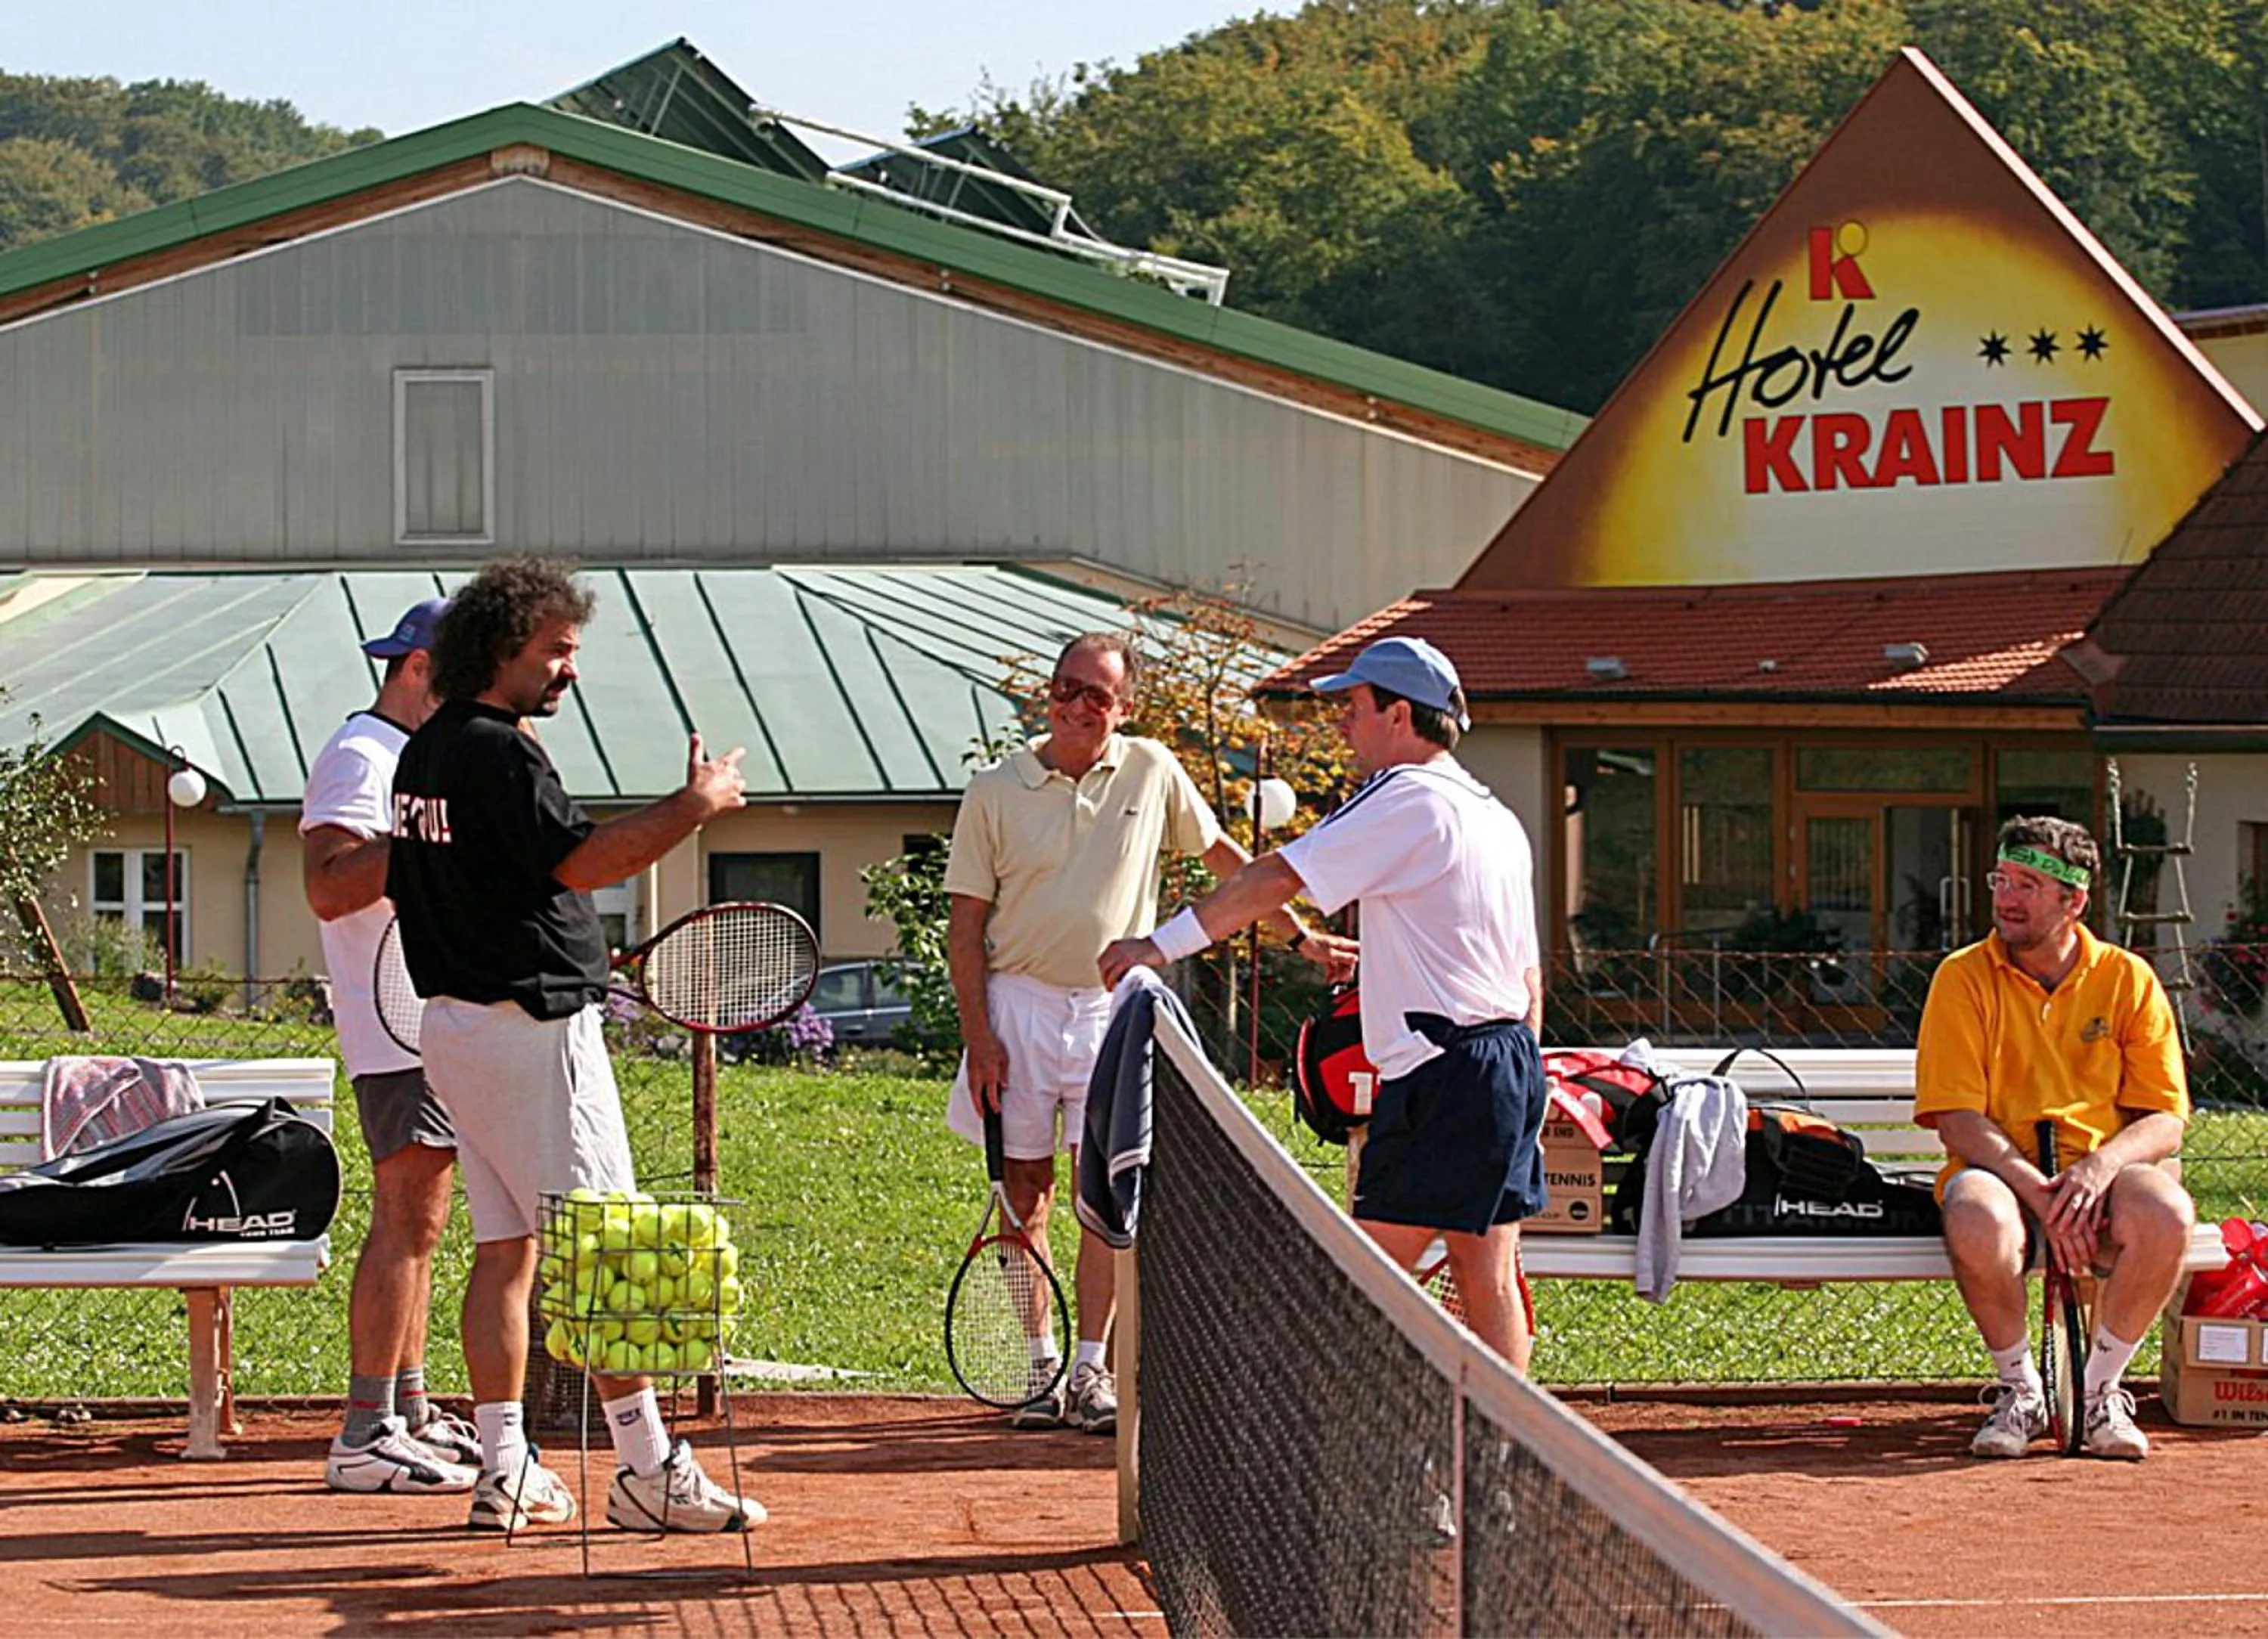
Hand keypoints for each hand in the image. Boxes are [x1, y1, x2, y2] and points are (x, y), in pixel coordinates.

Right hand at [684, 733, 747, 817]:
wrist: (699, 801)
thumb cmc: (696, 782)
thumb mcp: (694, 762)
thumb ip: (696, 748)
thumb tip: (695, 735)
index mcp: (723, 764)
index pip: (734, 754)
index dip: (738, 753)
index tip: (741, 751)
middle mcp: (732, 775)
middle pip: (736, 773)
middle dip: (730, 776)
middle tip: (721, 780)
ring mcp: (735, 788)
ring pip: (740, 785)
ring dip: (736, 787)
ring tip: (726, 791)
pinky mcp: (736, 801)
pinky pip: (741, 801)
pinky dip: (737, 802)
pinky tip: (731, 803)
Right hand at [965, 1029, 1008, 1114]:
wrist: (976, 1035)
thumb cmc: (993, 1045)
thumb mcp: (1003, 1058)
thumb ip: (1004, 1074)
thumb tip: (1004, 1087)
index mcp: (989, 1072)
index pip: (991, 1093)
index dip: (994, 1103)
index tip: (996, 1110)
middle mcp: (979, 1075)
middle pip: (977, 1096)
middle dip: (979, 1107)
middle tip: (983, 1116)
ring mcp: (972, 1073)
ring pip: (972, 1091)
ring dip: (975, 1102)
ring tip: (979, 1110)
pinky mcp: (968, 1070)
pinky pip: (970, 1085)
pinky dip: (972, 1093)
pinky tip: (976, 1097)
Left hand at [1098, 936, 1164, 989]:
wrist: (1159, 945)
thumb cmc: (1147, 949)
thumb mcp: (1129, 948)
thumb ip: (1120, 957)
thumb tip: (1115, 971)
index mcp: (1114, 945)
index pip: (1101, 960)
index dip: (1102, 972)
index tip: (1106, 980)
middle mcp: (1115, 948)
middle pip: (1102, 966)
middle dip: (1103, 978)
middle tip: (1108, 987)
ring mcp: (1121, 954)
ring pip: (1107, 971)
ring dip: (1107, 982)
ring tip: (1111, 989)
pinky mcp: (1128, 960)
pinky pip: (1115, 973)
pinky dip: (1114, 981)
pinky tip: (1117, 987)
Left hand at [1301, 930, 1358, 983]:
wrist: (1302, 942)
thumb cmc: (1315, 945)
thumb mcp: (1330, 954)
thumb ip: (1343, 957)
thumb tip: (1355, 959)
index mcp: (1343, 944)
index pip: (1357, 950)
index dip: (1357, 959)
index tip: (1354, 969)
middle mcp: (1340, 947)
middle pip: (1348, 961)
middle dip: (1345, 971)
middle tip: (1341, 979)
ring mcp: (1334, 952)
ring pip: (1340, 965)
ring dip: (1337, 974)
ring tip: (1332, 980)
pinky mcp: (1328, 956)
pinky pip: (1333, 966)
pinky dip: (1331, 972)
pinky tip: (1328, 979)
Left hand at [2043, 1151, 2113, 1270]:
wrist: (2103, 1161)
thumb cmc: (2082, 1167)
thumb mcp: (2066, 1172)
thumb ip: (2053, 1182)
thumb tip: (2038, 1187)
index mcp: (2070, 1183)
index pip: (2060, 1200)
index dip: (2054, 1211)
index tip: (2047, 1221)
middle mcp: (2081, 1189)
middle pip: (2072, 1207)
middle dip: (2066, 1220)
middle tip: (2059, 1232)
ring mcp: (2092, 1193)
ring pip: (2085, 1210)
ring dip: (2080, 1222)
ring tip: (2074, 1233)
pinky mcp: (2102, 1196)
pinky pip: (2099, 1209)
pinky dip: (2097, 1218)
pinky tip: (2094, 1229)